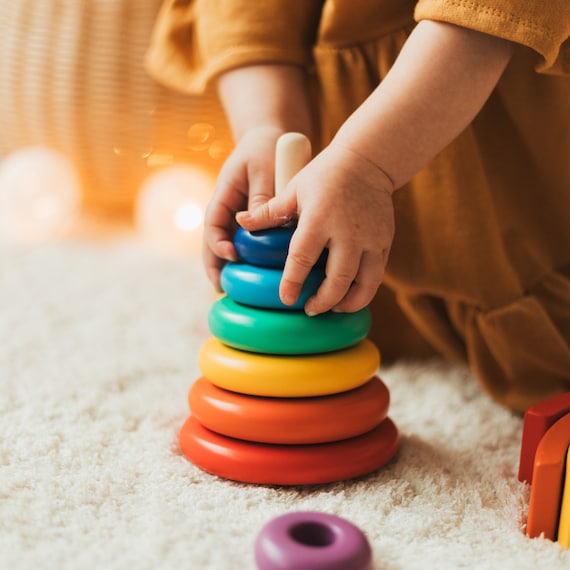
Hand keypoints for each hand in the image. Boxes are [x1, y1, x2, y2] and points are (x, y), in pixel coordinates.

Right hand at [202, 126, 285, 289]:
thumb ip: (261, 195)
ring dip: (226, 268)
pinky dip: (244, 261)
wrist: (270, 138)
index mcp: (224, 195)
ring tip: (229, 292)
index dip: (218, 242)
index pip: (213, 223)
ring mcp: (237, 218)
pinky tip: (250, 279)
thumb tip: (257, 225)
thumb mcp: (263, 168)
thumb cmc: (265, 149)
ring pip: (225, 246)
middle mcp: (227, 210)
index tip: (232, 255)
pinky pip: (244, 245)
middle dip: (214, 265)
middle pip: (212, 241)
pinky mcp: (251, 223)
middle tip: (220, 288)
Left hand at [237, 141, 394, 314]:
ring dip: (348, 302)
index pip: (303, 258)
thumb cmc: (324, 175)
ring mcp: (372, 239)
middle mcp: (348, 232)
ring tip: (333, 308)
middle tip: (310, 309)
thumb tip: (239, 223)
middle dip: (324, 301)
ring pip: (364, 285)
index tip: (286, 299)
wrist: (368, 161)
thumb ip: (268, 212)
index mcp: (319, 218)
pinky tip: (349, 295)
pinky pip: (377, 276)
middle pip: (338, 280)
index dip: (293, 283)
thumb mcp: (294, 189)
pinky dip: (363, 292)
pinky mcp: (385, 242)